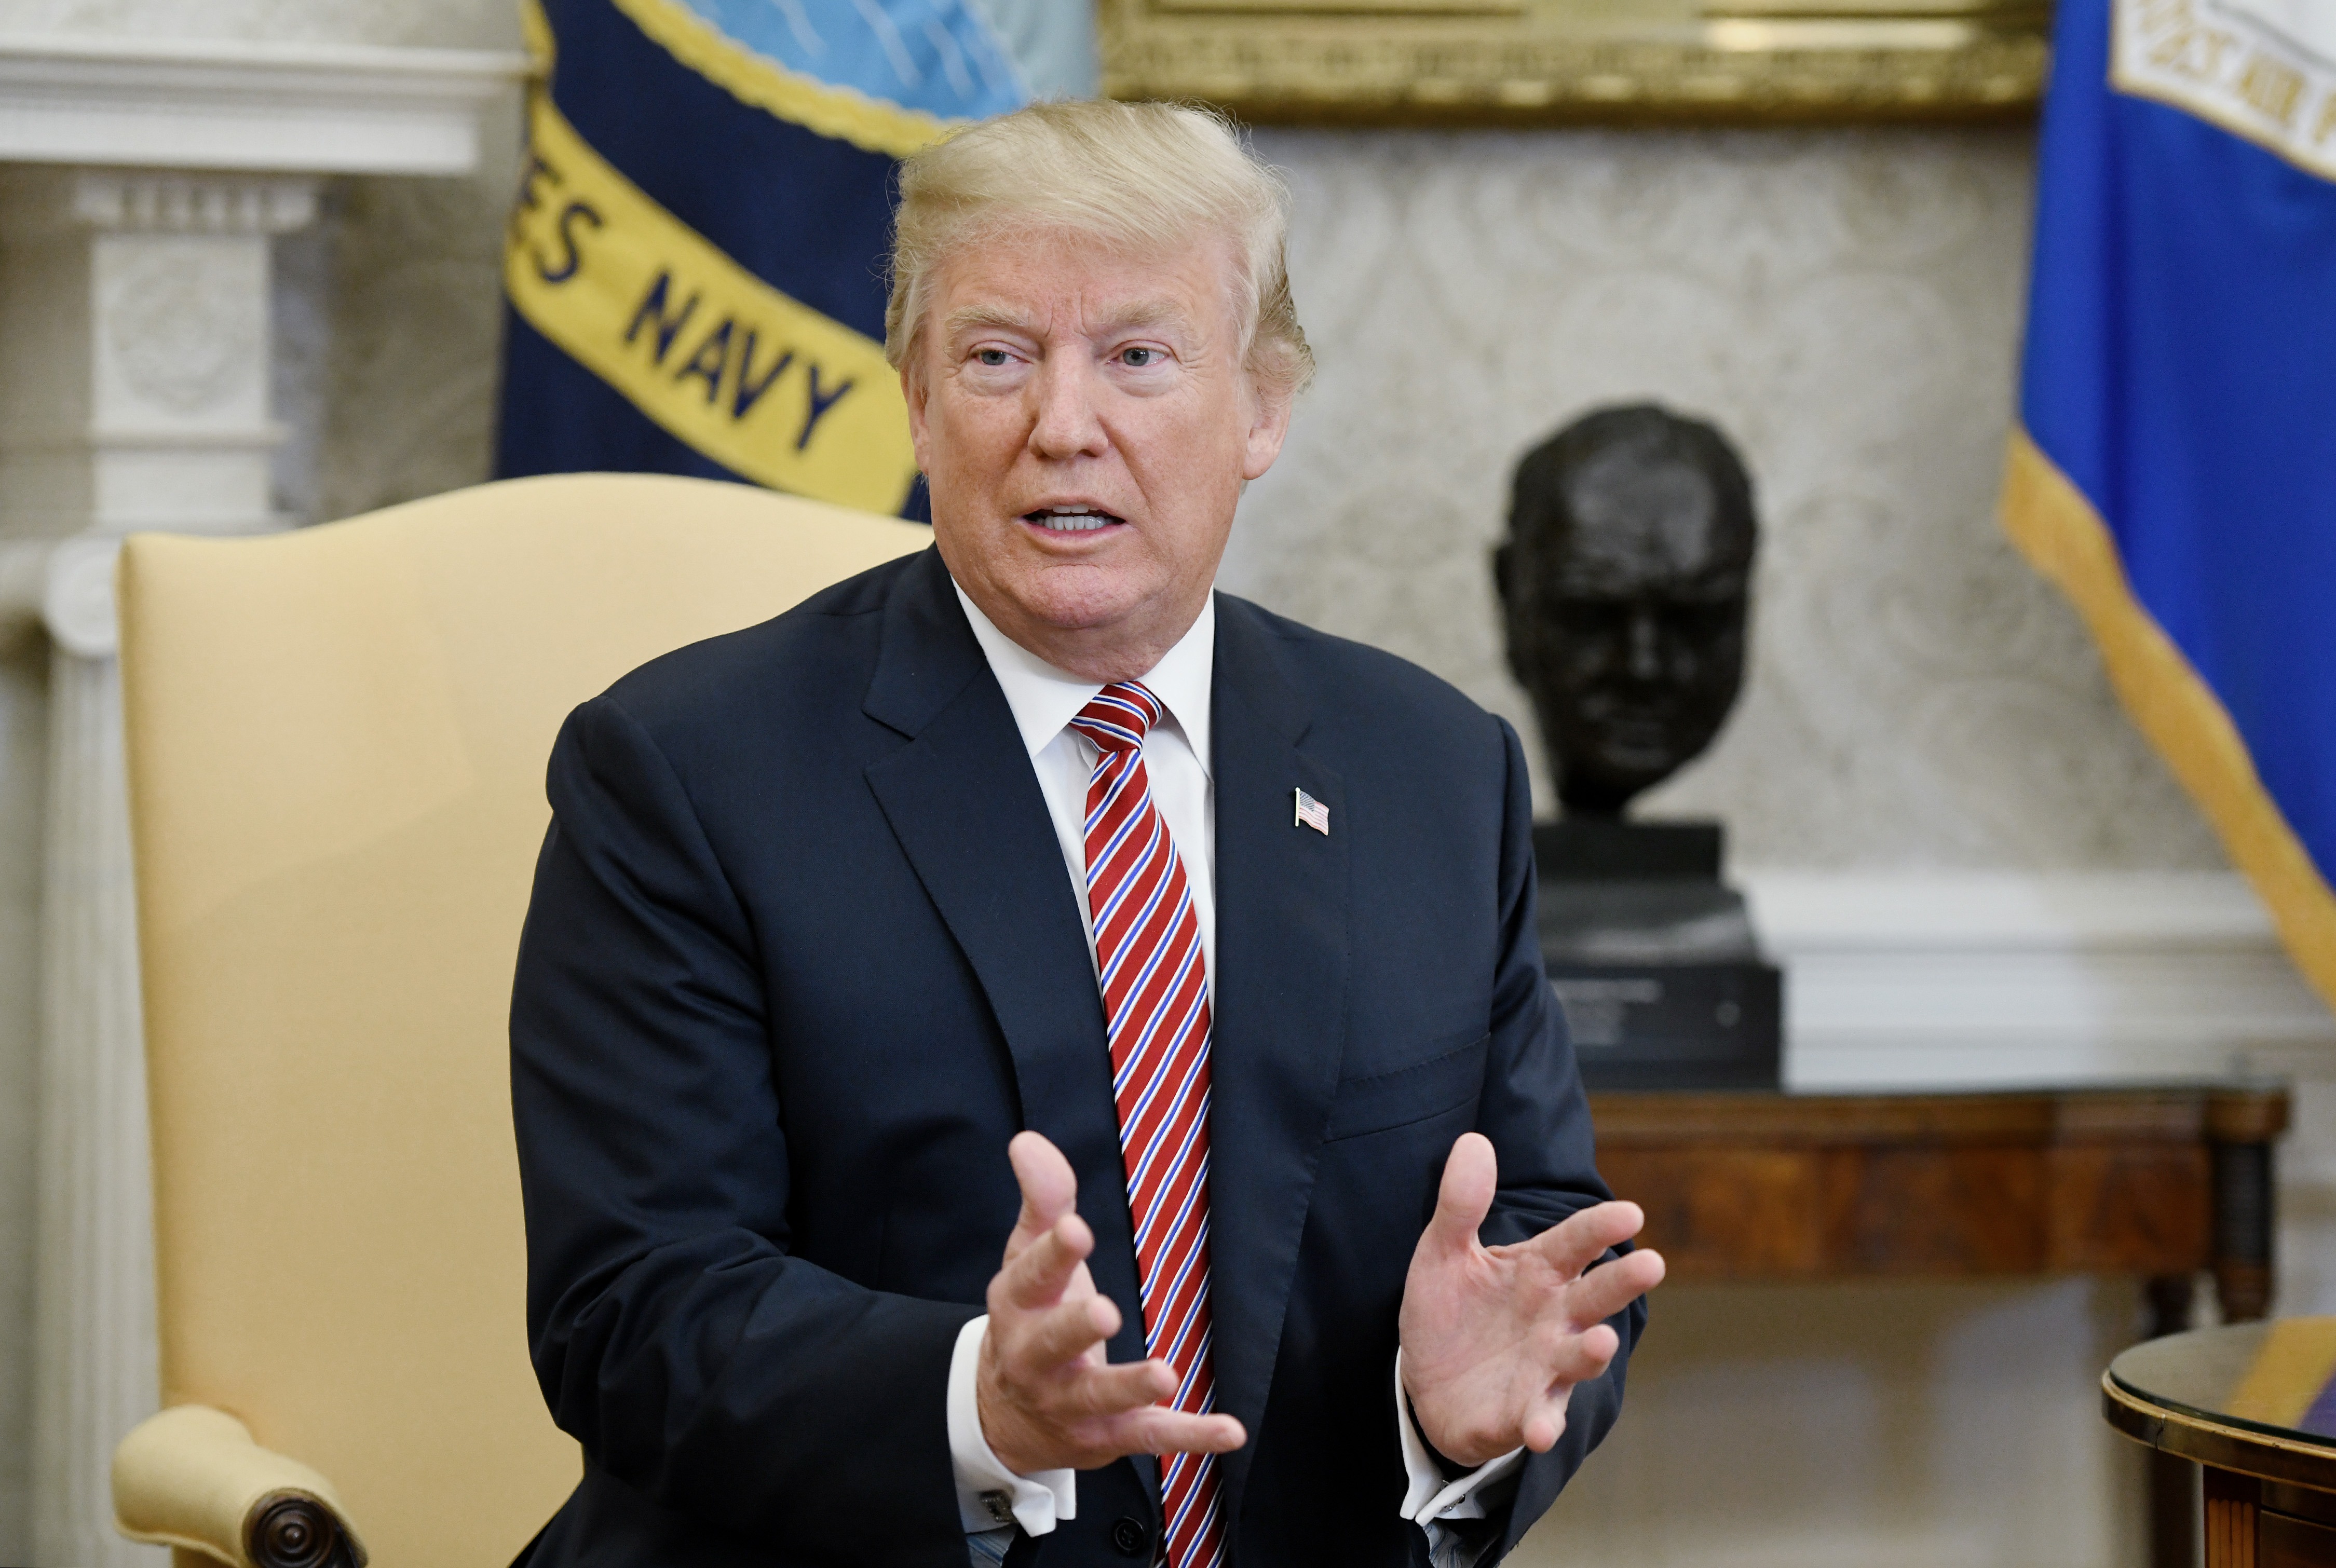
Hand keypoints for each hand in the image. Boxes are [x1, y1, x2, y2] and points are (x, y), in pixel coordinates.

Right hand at [976, 1131, 1246, 1474]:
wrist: (1005, 1412)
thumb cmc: (1031, 1314)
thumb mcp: (1029, 1253)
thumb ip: (1042, 1197)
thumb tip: (1028, 1140)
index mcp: (1018, 1305)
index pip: (1032, 1275)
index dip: (1053, 1253)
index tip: (1076, 1229)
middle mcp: (1036, 1358)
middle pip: (1053, 1343)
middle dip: (1077, 1327)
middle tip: (1105, 1311)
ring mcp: (1071, 1402)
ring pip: (1101, 1397)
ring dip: (1131, 1386)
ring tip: (1165, 1374)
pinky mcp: (1107, 1435)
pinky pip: (1150, 1436)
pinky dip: (1191, 1436)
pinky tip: (1231, 1430)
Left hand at [1398, 1132, 1664, 1466]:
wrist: (1425, 1383)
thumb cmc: (1449, 1312)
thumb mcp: (1441, 1252)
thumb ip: (1460, 1204)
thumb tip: (1474, 1140)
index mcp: (1537, 1271)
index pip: (1574, 1243)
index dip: (1599, 1227)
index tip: (1630, 1212)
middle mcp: (1553, 1317)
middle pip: (1594, 1295)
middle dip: (1621, 1282)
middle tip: (1651, 1264)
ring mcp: (1544, 1367)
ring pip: (1577, 1358)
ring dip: (1591, 1353)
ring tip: (1601, 1342)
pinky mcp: (1523, 1412)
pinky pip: (1538, 1417)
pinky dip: (1542, 1424)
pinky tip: (1541, 1430)